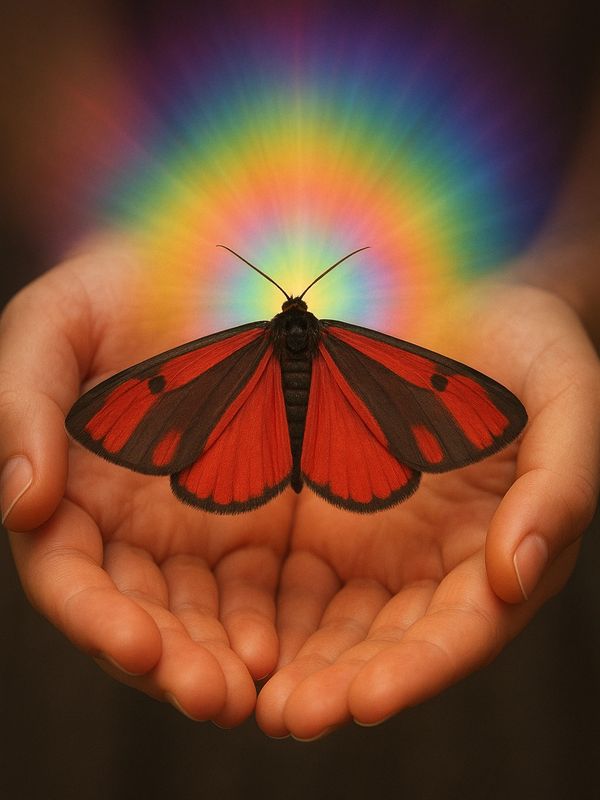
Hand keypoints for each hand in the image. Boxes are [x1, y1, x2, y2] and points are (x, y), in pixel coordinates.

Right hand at [0, 238, 295, 726]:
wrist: (222, 257)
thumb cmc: (127, 282)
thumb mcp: (57, 322)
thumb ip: (23, 402)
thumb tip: (21, 502)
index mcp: (77, 493)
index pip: (74, 577)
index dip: (97, 618)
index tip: (137, 646)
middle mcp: (136, 527)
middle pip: (145, 615)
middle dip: (172, 661)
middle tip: (213, 697)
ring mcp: (204, 528)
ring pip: (208, 617)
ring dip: (226, 660)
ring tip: (256, 693)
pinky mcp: (268, 519)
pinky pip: (271, 587)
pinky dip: (278, 623)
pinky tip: (298, 648)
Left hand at [255, 279, 599, 738]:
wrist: (443, 282)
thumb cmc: (512, 334)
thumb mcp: (561, 388)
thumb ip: (559, 482)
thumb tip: (518, 575)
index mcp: (495, 545)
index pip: (463, 627)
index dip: (421, 668)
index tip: (367, 697)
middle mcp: (431, 560)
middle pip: (390, 645)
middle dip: (345, 683)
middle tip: (294, 715)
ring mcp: (370, 542)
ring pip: (331, 626)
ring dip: (296, 665)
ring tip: (252, 697)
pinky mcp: (315, 517)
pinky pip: (283, 577)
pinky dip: (261, 612)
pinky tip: (230, 633)